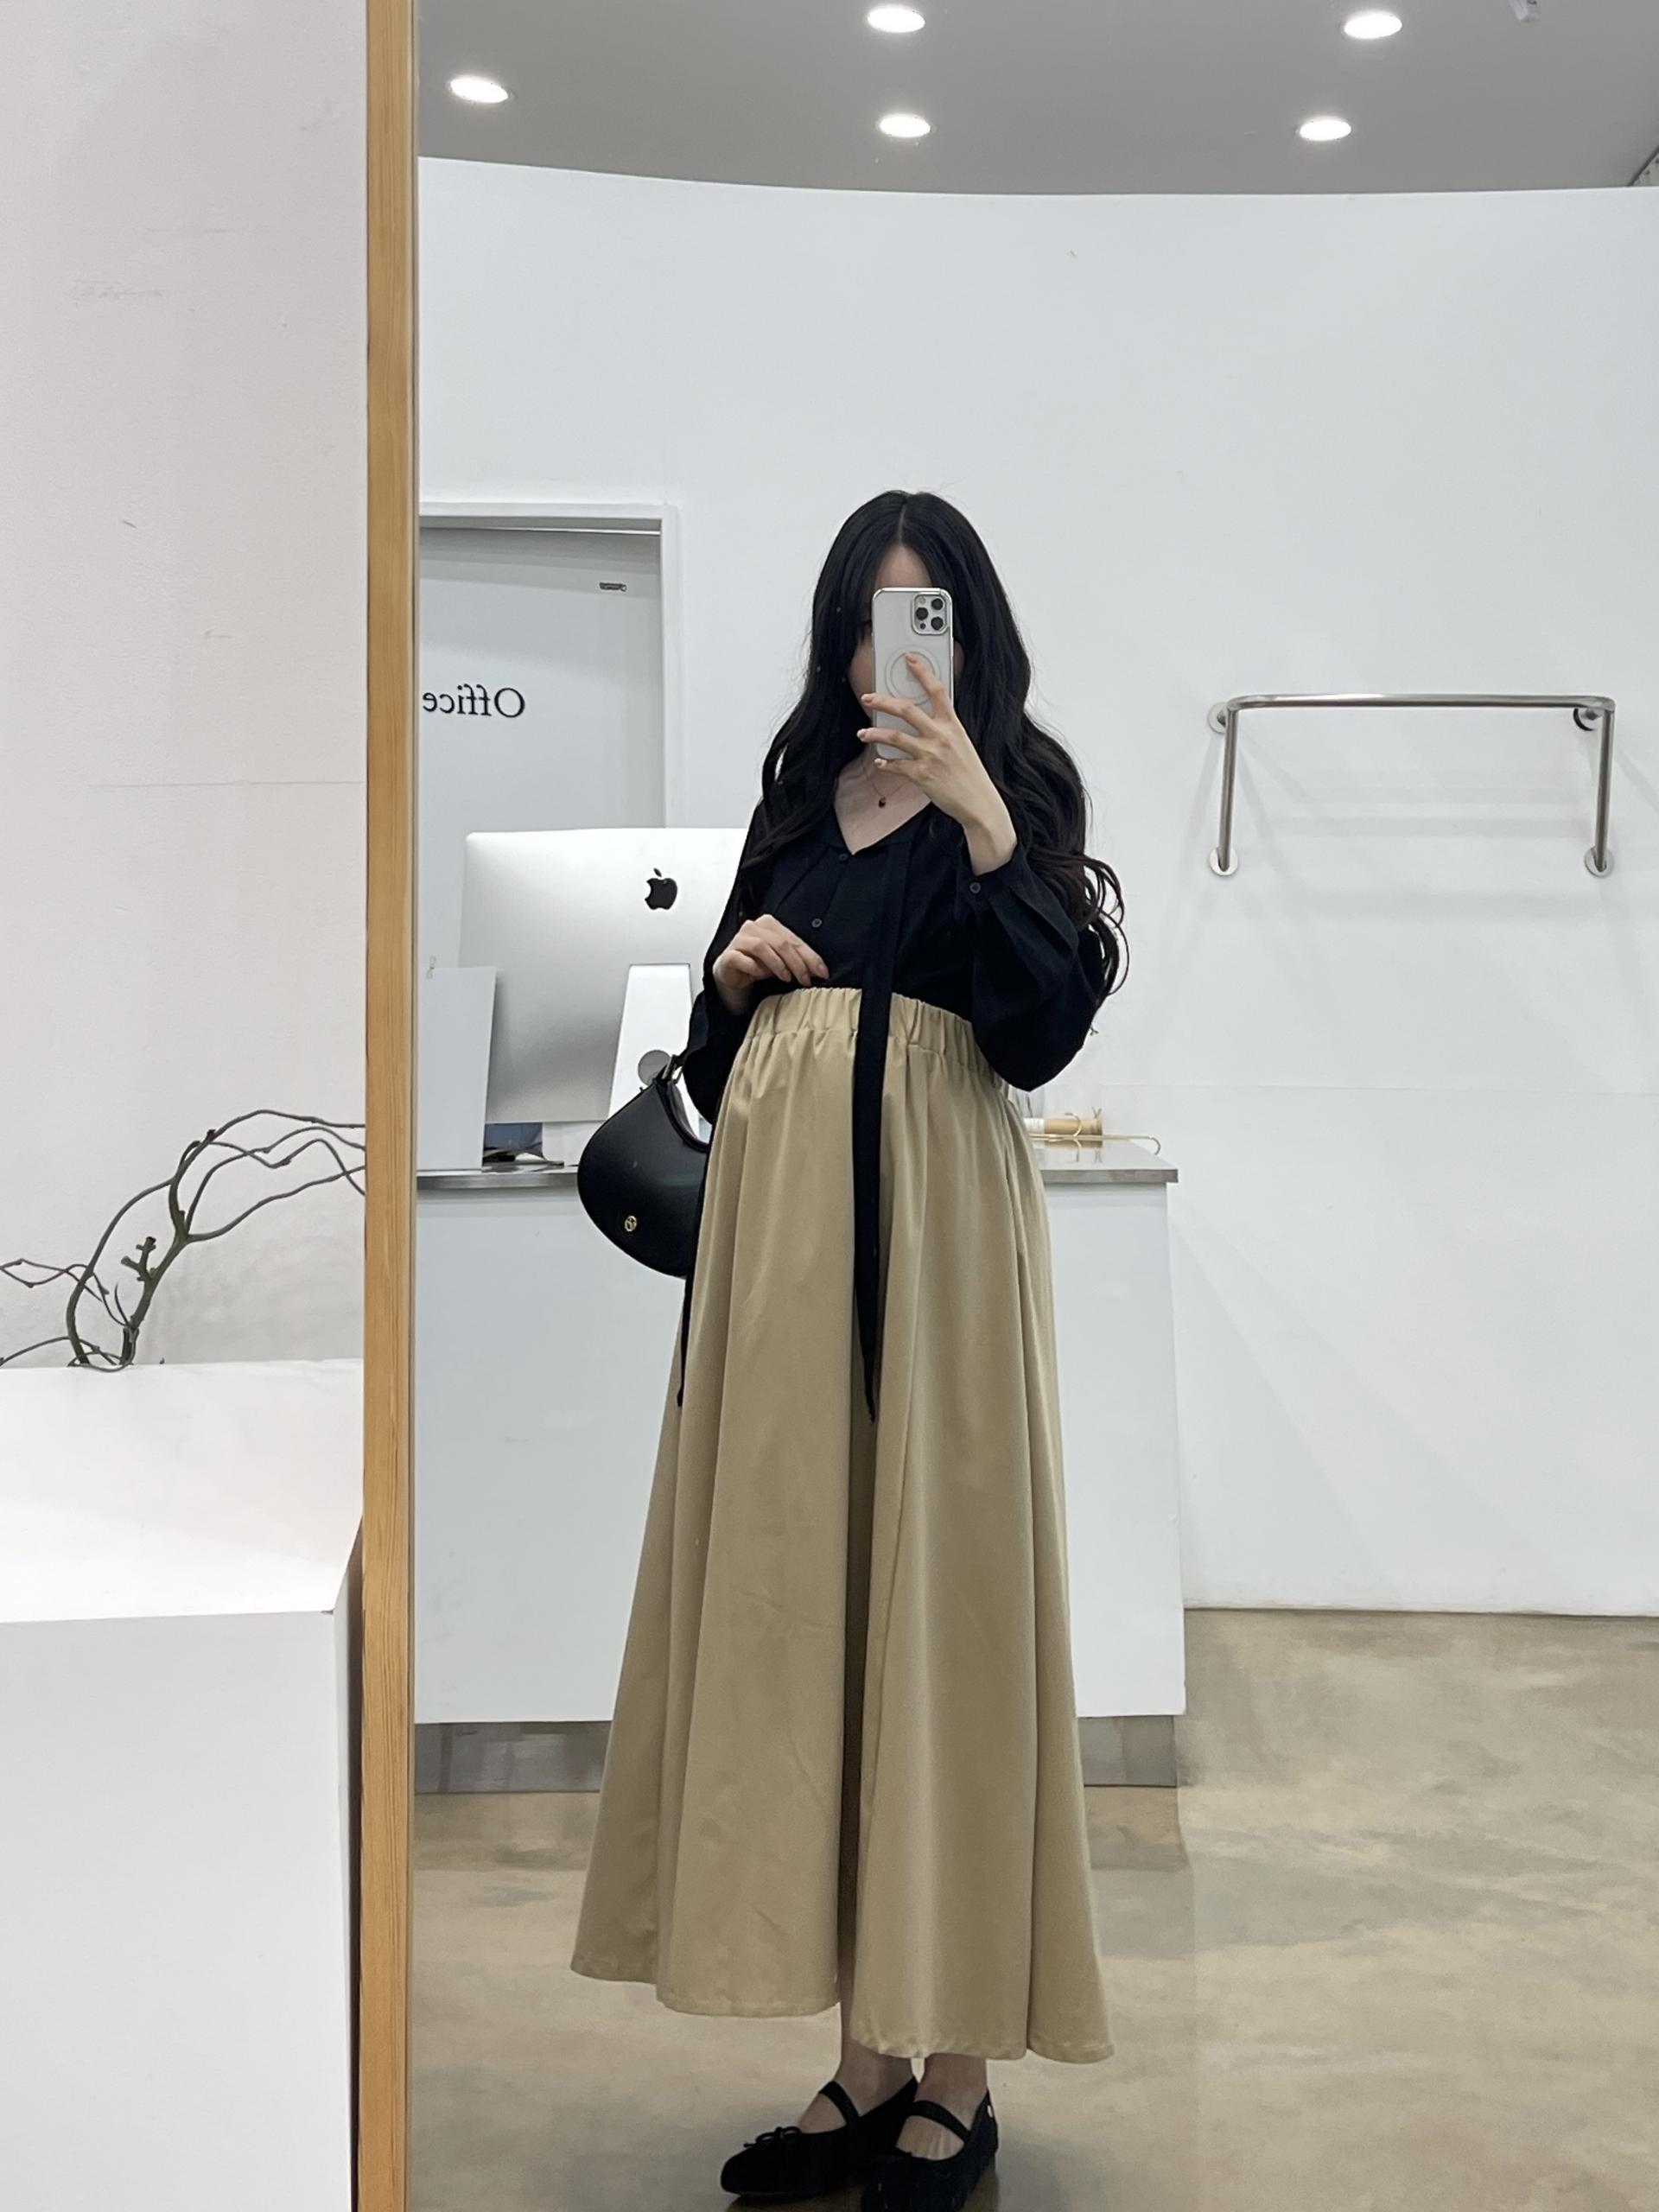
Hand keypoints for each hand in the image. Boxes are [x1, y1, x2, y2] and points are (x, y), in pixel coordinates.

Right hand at [712, 913, 827, 1013]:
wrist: (732, 976)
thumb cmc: (757, 966)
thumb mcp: (782, 962)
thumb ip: (798, 961)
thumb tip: (820, 970)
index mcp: (769, 924)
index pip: (794, 939)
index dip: (810, 957)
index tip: (822, 972)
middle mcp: (753, 928)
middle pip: (780, 942)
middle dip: (797, 963)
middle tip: (805, 979)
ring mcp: (738, 940)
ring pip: (761, 946)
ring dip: (777, 964)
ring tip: (786, 977)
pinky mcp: (728, 955)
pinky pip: (741, 958)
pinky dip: (754, 967)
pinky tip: (761, 975)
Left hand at [858, 656, 1017, 873]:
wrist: (979, 802)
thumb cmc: (970, 775)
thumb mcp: (962, 744)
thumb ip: (943, 731)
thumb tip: (922, 723)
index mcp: (953, 725)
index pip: (937, 690)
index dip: (922, 671)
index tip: (909, 659)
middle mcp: (940, 737)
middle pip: (906, 709)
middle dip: (883, 701)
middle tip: (868, 697)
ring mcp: (929, 755)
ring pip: (894, 737)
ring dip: (874, 734)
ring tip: (863, 733)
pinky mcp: (921, 775)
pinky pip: (896, 765)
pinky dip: (885, 764)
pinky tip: (880, 762)